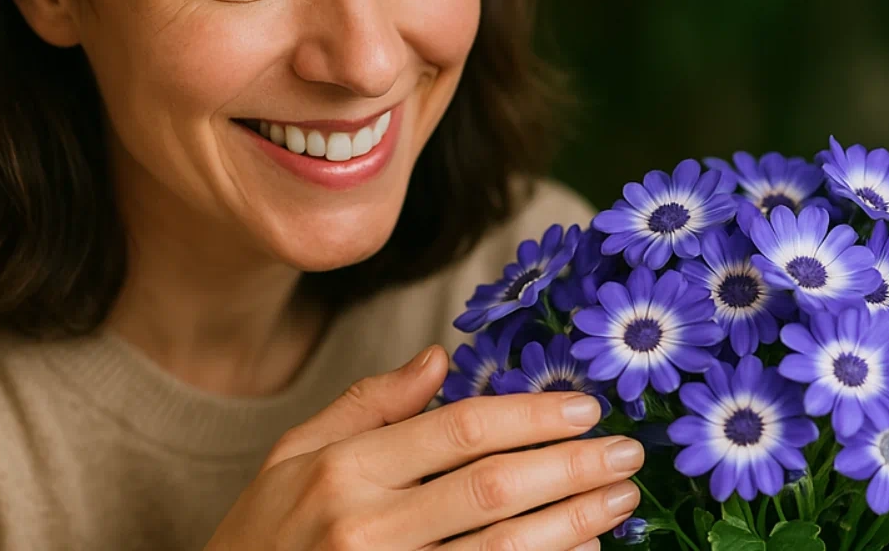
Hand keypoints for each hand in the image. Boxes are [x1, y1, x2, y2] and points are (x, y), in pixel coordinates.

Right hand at [203, 345, 642, 550]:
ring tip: (619, 502)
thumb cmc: (262, 533)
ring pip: (501, 548)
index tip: (584, 409)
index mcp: (344, 469)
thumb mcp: (292, 454)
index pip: (457, 430)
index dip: (530, 417)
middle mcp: (366, 525)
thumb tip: (439, 357)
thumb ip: (368, 404)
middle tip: (626, 453)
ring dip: (572, 524)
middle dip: (570, 468)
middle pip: (492, 488)